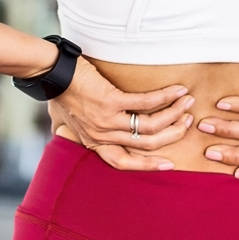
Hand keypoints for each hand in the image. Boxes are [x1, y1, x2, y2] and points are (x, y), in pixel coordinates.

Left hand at [49, 57, 193, 171]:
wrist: (51, 73)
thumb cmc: (58, 93)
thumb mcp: (63, 120)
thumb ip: (73, 130)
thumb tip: (67, 132)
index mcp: (94, 142)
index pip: (124, 163)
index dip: (149, 166)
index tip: (169, 163)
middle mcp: (102, 136)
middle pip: (146, 144)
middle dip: (172, 134)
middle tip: (187, 122)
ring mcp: (107, 120)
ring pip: (150, 127)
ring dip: (173, 115)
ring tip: (187, 104)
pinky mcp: (111, 101)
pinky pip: (146, 103)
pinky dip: (166, 98)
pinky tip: (178, 91)